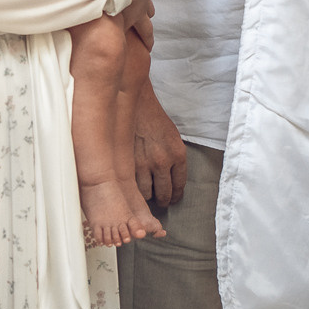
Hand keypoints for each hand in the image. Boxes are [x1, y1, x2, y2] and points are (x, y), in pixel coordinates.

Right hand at [133, 87, 187, 207]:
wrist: (137, 107)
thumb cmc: (156, 121)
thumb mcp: (174, 139)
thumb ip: (175, 161)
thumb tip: (173, 182)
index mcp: (178, 155)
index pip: (179, 186)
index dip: (176, 196)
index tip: (174, 199)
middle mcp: (162, 162)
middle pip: (164, 195)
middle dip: (164, 201)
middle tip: (162, 201)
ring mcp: (144, 164)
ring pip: (147, 195)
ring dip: (147, 196)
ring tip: (147, 194)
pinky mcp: (128, 164)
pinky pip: (133, 185)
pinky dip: (134, 188)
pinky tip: (136, 186)